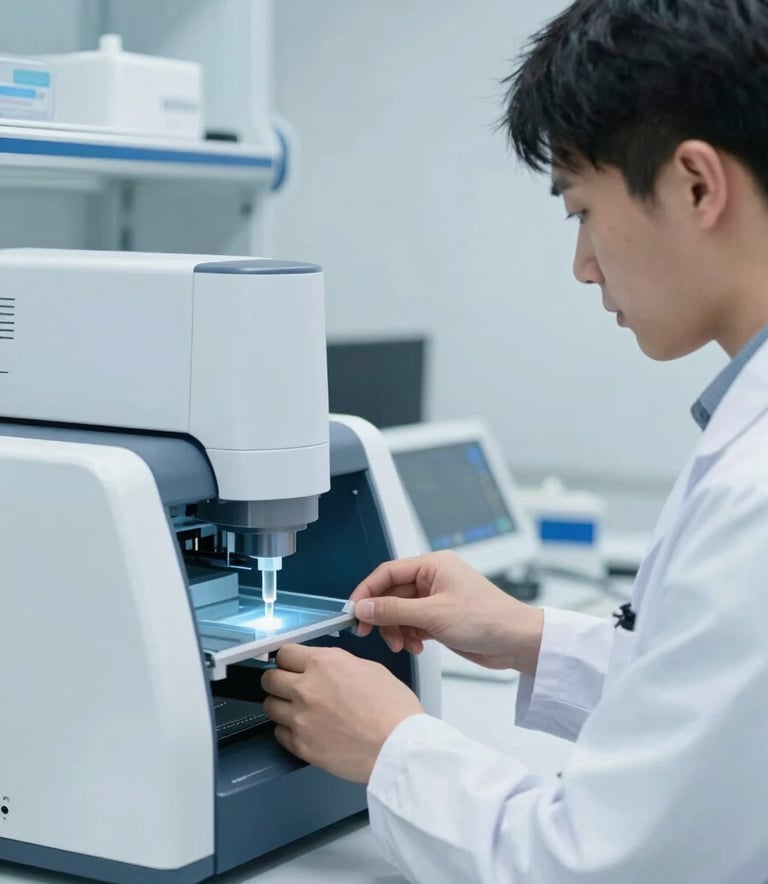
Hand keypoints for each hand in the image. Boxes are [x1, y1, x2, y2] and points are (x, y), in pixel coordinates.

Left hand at [261, 644, 423, 782]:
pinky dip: (288, 731)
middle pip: (269, 679)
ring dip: (281, 706)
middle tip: (290, 687)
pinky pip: (279, 734)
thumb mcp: (369, 669)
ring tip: (299, 711)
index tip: (290, 665)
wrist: (399, 747)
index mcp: (324, 663)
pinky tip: (306, 730)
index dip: (288, 659)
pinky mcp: (301, 745)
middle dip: (279, 681)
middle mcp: (306, 688)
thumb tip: (326, 668)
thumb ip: (339, 664)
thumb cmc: (393, 709)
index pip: (284, 653)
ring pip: (270, 706)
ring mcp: (300, 718)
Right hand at [350, 551, 543, 677]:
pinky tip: (416, 646)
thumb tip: (364, 608)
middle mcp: (434, 579)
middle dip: (383, 616)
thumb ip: (394, 611)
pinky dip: (410, 636)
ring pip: (401, 612)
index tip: (354, 611)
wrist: (517, 641)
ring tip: (403, 645)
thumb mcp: (433, 614)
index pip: (387, 572)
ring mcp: (438, 599)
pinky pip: (413, 624)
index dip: (367, 592)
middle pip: (392, 594)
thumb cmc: (488, 618)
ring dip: (396, 630)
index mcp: (433, 565)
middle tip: (370, 633)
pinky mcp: (441, 618)